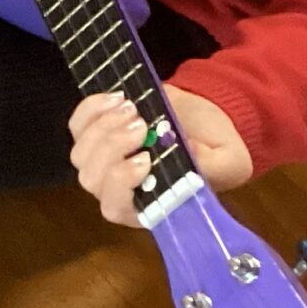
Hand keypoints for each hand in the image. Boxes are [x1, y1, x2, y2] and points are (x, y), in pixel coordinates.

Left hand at [69, 86, 252, 226]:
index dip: (120, 186)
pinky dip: (91, 110)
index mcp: (151, 204)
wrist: (204, 116)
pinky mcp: (95, 132)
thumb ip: (209, 166)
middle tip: (141, 124)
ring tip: (134, 108)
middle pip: (92, 179)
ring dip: (102, 127)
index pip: (116, 209)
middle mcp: (120, 188)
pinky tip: (117, 98)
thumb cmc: (218, 147)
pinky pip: (77, 125)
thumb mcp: (229, 160)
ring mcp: (103, 160)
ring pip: (80, 153)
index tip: (144, 159)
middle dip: (111, 148)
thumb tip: (181, 156)